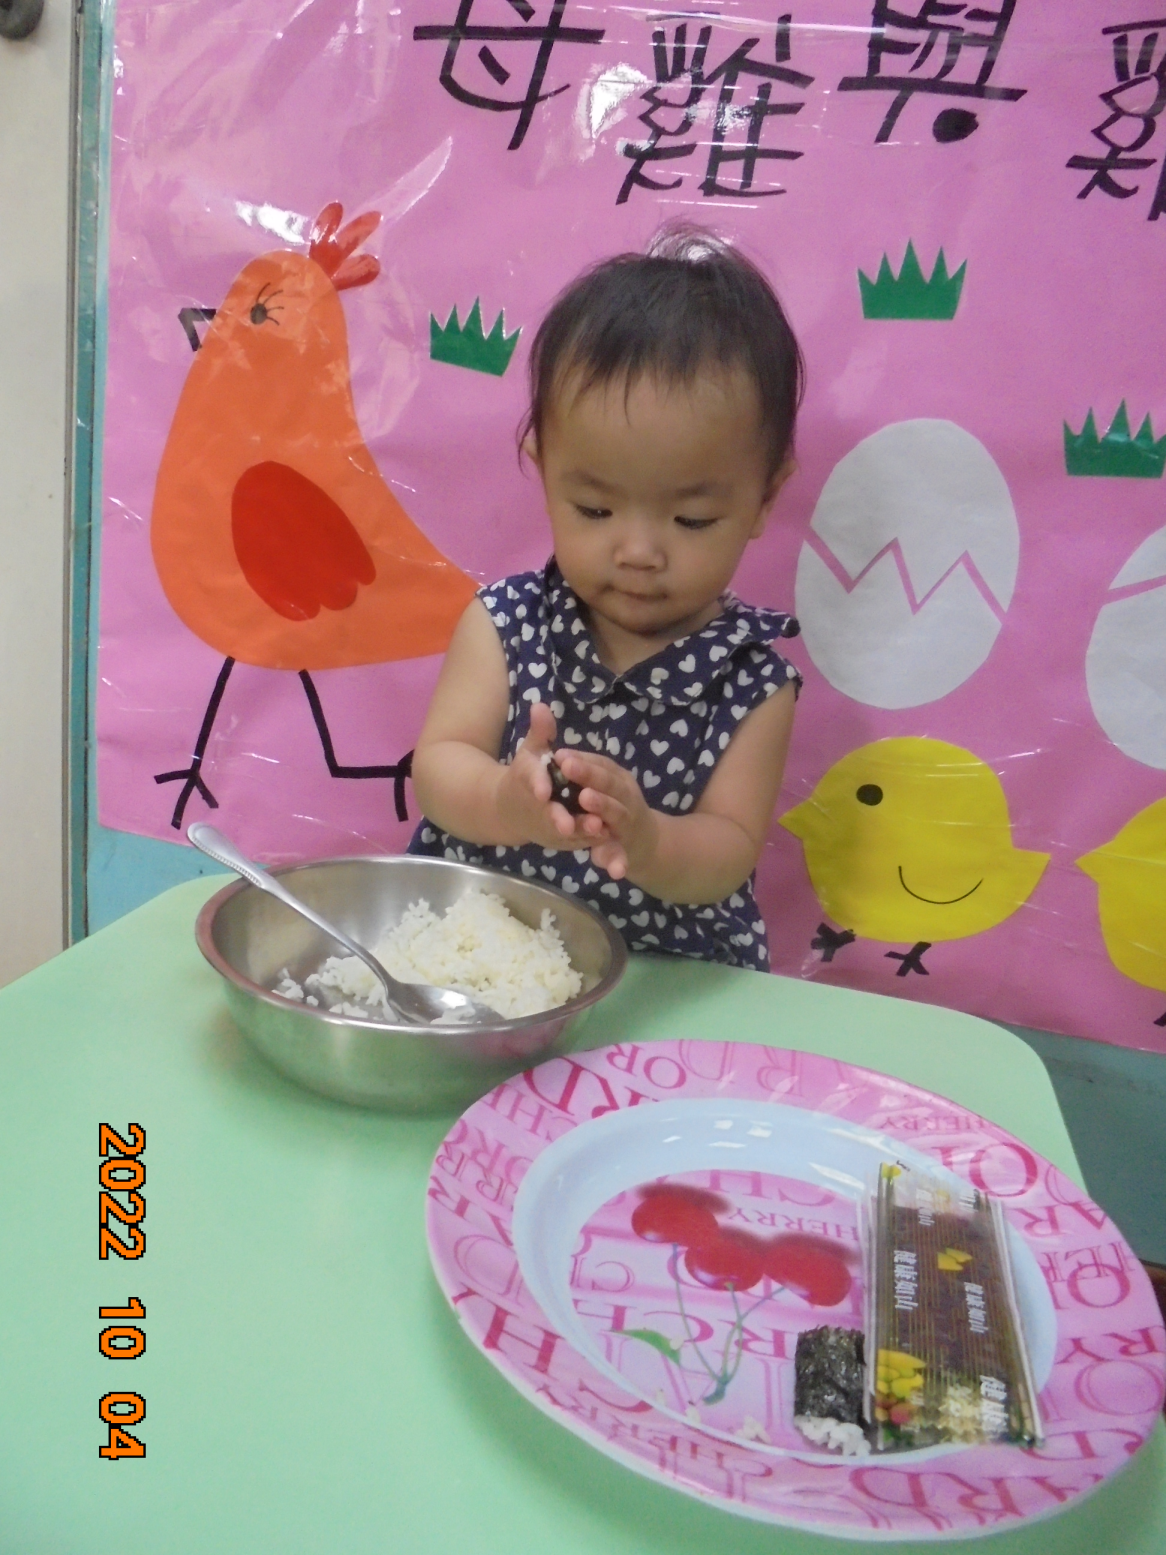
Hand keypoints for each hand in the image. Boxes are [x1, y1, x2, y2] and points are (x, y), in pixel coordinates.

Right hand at [497, 701, 595, 849]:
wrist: (509, 810)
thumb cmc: (526, 775)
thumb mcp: (530, 751)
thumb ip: (540, 732)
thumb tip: (540, 705)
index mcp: (525, 780)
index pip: (530, 781)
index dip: (538, 784)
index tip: (544, 791)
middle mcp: (533, 807)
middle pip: (546, 814)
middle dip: (559, 818)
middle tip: (572, 823)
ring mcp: (545, 826)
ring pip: (562, 832)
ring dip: (580, 831)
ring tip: (600, 828)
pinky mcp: (557, 840)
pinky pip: (573, 841)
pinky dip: (588, 840)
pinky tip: (607, 835)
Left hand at [552, 747, 657, 880]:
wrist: (647, 841)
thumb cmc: (615, 805)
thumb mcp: (603, 786)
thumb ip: (584, 771)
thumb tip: (556, 748)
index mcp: (618, 779)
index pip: (602, 764)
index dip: (582, 759)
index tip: (560, 754)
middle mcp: (627, 796)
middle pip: (610, 784)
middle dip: (590, 776)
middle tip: (567, 767)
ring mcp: (629, 822)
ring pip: (617, 814)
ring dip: (603, 806)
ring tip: (585, 799)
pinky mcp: (626, 849)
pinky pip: (621, 855)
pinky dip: (618, 862)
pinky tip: (614, 870)